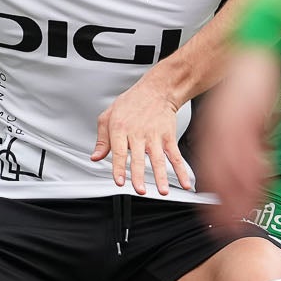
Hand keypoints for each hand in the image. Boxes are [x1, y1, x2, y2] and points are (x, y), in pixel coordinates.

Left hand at [93, 75, 192, 195]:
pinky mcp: (168, 137)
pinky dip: (181, 170)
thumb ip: (102, 139)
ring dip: (161, 176)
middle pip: (138, 158)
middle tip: (139, 190)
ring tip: (162, 190)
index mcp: (120, 129)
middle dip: (139, 176)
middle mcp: (138, 134)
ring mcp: (155, 136)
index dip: (118, 168)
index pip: (118, 152)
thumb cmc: (132, 102)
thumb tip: (95, 157)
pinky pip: (175, 156)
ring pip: (158, 159)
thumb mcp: (108, 116)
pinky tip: (185, 182)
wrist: (157, 89)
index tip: (119, 181)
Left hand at [194, 47, 280, 226]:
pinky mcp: (250, 119)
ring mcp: (235, 127)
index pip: (208, 171)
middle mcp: (220, 132)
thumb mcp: (229, 113)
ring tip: (241, 217)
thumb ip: (231, 139)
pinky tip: (257, 191)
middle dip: (223, 205)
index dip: (213, 198)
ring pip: (234, 169)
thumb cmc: (243, 82)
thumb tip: (236, 163)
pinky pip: (252, 153)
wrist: (250, 49)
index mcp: (212, 131)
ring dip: (239, 196)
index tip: (215, 217)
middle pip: (219, 177)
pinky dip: (256, 175)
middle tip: (224, 227)